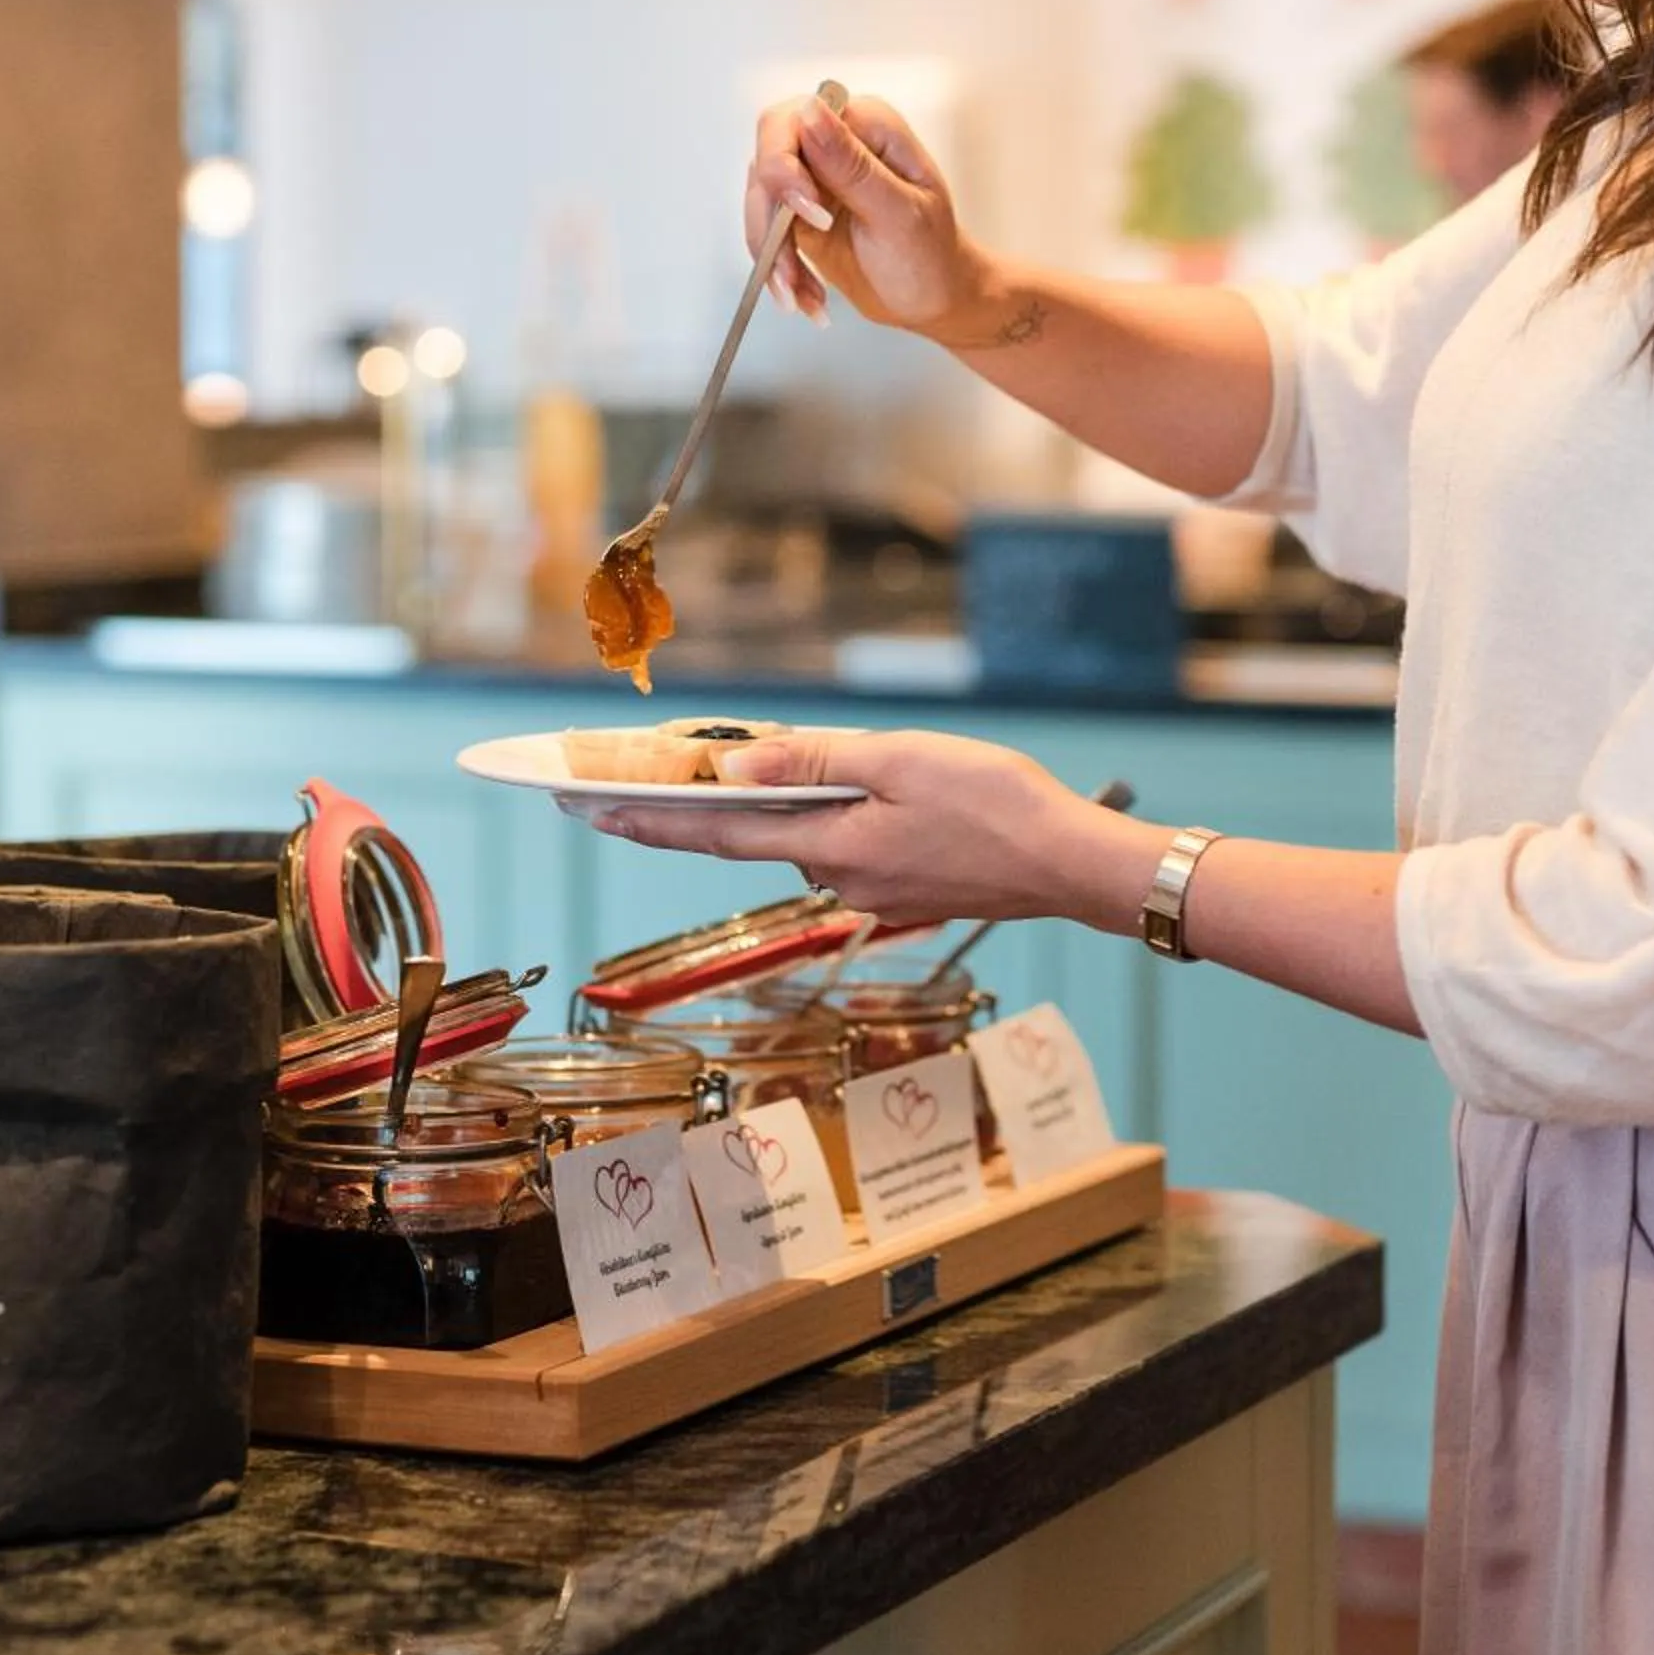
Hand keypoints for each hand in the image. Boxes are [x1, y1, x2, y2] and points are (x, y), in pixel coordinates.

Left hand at [589, 731, 1169, 933]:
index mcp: (828, 846)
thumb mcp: (898, 762)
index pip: (713, 833)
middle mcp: (837, 880)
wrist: (1071, 863)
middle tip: (605, 792)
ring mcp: (870, 891)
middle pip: (749, 838)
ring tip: (752, 766)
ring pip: (804, 839)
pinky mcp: (902, 890)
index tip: (581, 807)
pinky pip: (843, 848)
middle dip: (681, 813)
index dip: (643, 819)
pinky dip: (825, 820)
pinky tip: (849, 792)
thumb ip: (813, 763)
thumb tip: (733, 767)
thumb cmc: (997, 804)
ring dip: (776, 809)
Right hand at [745, 95, 989, 335]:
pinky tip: (804, 297)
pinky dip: (778, 269)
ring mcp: (813, 178)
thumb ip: (853, 166)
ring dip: (773, 255)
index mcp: (866, 126)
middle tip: (791, 268)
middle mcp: (835, 143)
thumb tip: (810, 113)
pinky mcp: (799, 214)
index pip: (795, 120)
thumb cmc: (932, 256)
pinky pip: (767, 233)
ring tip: (801, 296)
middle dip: (771, 218)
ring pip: (762, 201)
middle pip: (767, 159)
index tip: (810, 215)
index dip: (785, 164)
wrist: (932, 299)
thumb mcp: (899, 213)